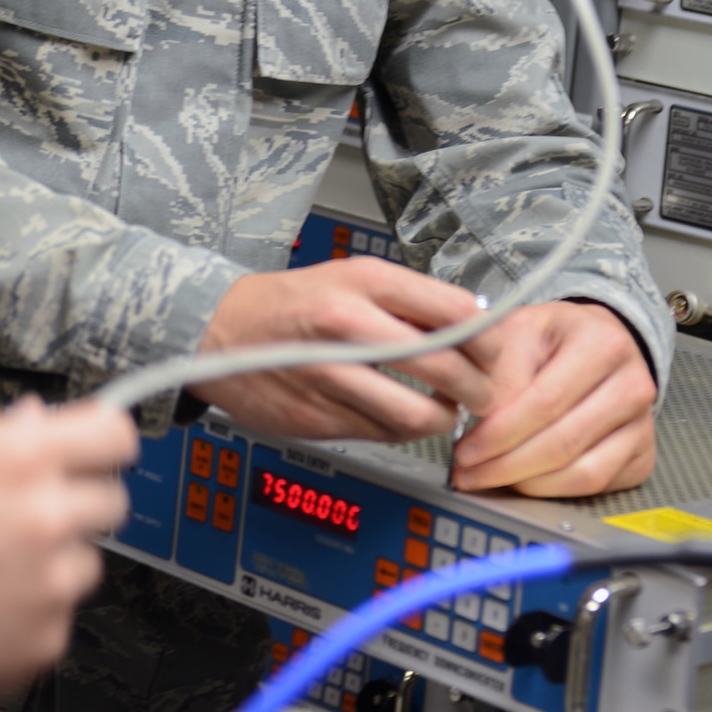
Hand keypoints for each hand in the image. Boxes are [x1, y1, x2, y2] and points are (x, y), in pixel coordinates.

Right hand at [0, 396, 136, 708]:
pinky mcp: (43, 642)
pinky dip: (31, 616)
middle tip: (28, 517)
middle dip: (77, 504)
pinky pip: (58, 618)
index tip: (96, 454)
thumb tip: (36, 421)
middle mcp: (47, 518)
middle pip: (111, 501)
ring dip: (54, 564)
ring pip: (86, 563)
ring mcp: (50, 585)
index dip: (104, 443)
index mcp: (22, 459)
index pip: (114, 436)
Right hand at [190, 259, 499, 442]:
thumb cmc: (293, 302)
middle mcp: (350, 325)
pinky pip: (384, 435)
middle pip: (446, 368)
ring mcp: (334, 375)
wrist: (219, 330)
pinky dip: (402, 431)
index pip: (456, 312)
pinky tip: (398, 415)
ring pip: (420, 415)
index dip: (487, 339)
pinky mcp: (320, 417)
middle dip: (478, 389)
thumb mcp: (352, 277)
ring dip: (444, 420)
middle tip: (481, 393)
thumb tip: (472, 323)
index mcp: (365, 281)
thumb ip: (409, 301)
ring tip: (443, 410)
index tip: (492, 350)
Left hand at [450, 302, 656, 496]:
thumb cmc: (552, 338)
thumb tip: (486, 424)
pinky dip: (554, 490)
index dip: (501, 433)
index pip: (546, 402)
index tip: (466, 451)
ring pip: (582, 472)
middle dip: (507, 465)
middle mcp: (633, 386)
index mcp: (603, 344)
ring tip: (489, 477)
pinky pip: (596, 486)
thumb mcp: (519, 331)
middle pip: (564, 442)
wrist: (596, 342)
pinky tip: (523, 480)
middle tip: (469, 473)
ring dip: (528, 484)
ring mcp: (642, 425)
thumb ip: (501, 373)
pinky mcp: (642, 456)